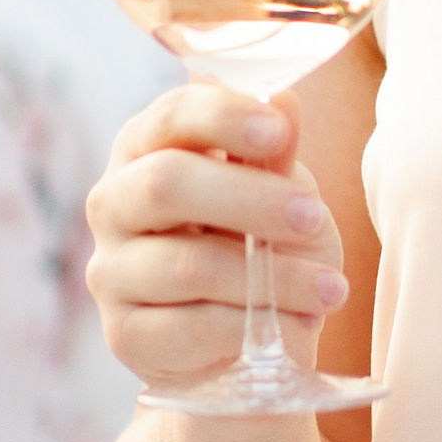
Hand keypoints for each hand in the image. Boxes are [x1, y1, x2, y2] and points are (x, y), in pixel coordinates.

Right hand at [86, 88, 349, 396]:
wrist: (246, 343)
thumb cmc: (261, 248)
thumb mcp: (280, 196)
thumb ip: (274, 155)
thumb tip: (282, 98)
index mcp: (148, 149)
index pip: (171, 116)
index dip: (223, 117)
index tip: (279, 132)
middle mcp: (115, 203)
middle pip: (165, 183)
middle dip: (250, 199)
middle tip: (314, 219)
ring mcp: (111, 271)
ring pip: (188, 265)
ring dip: (273, 278)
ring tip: (330, 289)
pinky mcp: (126, 334)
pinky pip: (192, 328)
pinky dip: (255, 327)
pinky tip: (299, 326)